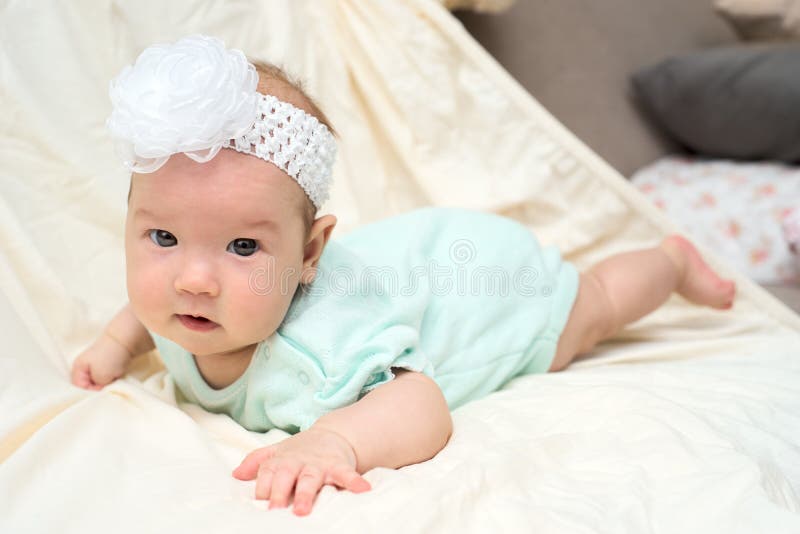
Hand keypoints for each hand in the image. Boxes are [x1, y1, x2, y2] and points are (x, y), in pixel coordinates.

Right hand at [70, 332, 132, 389]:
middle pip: (87, 386)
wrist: (126, 340)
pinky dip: (112, 380)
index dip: (89, 392)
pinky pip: (107, 378)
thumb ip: (97, 388)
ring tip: (113, 381)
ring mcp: (96, 366)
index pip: (78, 388)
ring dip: (106, 385)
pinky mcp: (107, 366)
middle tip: (107, 388)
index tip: (101, 391)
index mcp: (78, 368)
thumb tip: (100, 391)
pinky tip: (117, 378)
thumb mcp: (100, 376)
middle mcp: (84, 368)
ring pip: (98, 383)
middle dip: (97, 389)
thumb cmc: (110, 357)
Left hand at [232, 426, 371, 515]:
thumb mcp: (277, 452)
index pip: (267, 473)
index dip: (262, 488)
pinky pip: (346, 474)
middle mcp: (298, 462)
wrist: (332, 435)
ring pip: (311, 479)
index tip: (259, 502)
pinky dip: (354, 482)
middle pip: (287, 476)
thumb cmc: (300, 451)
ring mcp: (319, 465)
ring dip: (307, 494)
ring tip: (303, 510)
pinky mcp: (339, 466)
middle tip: (274, 509)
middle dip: (280, 492)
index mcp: (281, 461)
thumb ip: (257, 462)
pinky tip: (362, 490)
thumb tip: (236, 474)